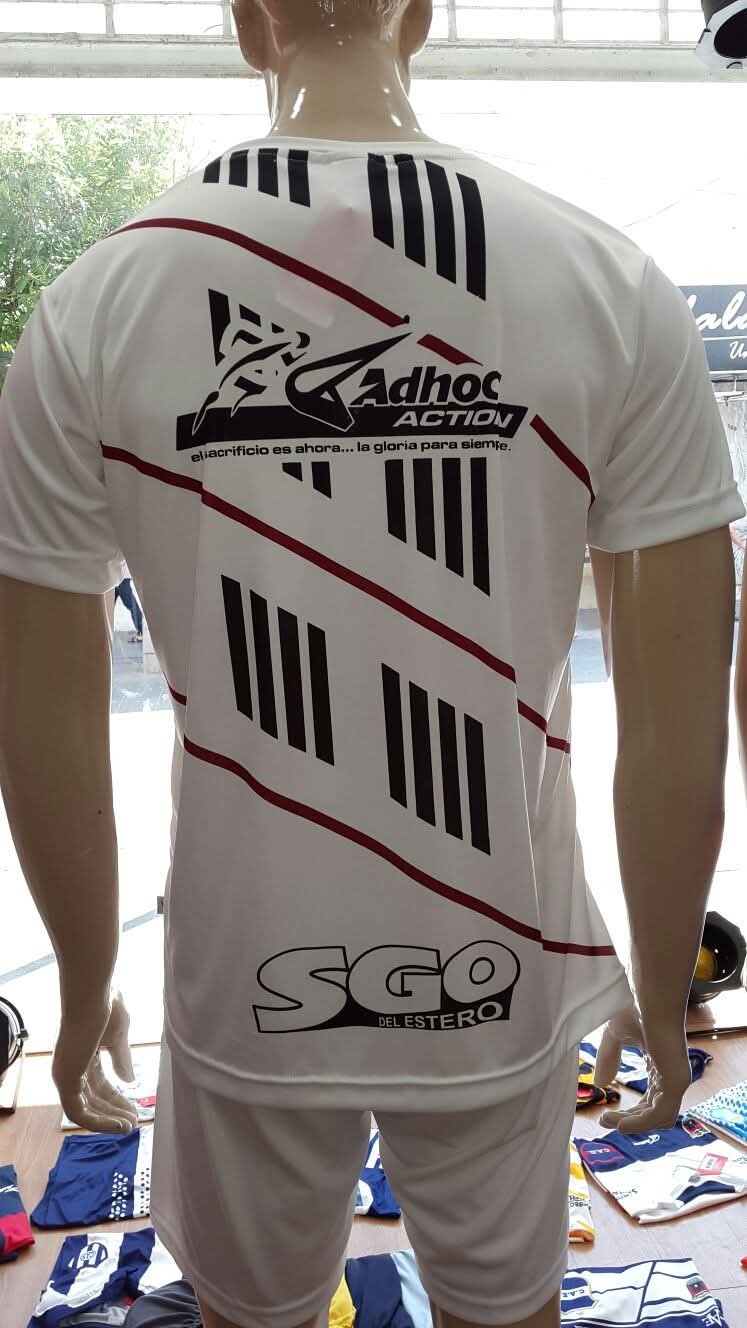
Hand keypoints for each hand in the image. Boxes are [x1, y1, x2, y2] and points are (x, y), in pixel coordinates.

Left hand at [53, 989, 138, 1133]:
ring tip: (129, 1127)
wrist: (95, 995)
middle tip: (134, 1122)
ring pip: (84, 1109)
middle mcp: (70, 1067)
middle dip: (114, 1112)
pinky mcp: (64, 1080)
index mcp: (82, 1055)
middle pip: (93, 1098)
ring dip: (107, 1121)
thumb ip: (122, 1060)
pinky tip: (118, 1125)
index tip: (135, 1110)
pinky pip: (78, 1112)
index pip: (99, 1085)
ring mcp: (65, 1074)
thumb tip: (130, 1082)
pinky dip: (98, 1122)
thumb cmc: (106, 1007)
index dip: (117, 1099)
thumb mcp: (119, 1038)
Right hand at [594, 1002, 692, 1134]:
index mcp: (661, 1066)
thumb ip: (608, 1059)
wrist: (647, 998)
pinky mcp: (677, 1080)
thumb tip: (601, 1084)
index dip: (629, 1113)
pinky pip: (662, 1114)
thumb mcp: (614, 1036)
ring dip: (634, 1125)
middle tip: (604, 1122)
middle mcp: (672, 1076)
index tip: (604, 1117)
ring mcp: (677, 1079)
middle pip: (653, 1113)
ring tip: (610, 1123)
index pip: (650, 1102)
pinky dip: (641, 1124)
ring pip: (660, 1118)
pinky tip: (621, 1124)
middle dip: (628, 1121)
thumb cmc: (635, 1008)